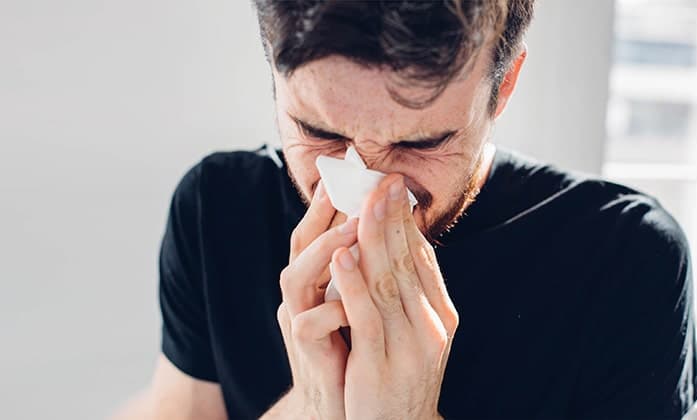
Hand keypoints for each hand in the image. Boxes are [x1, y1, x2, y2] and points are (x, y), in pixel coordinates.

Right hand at [274, 181, 355, 419]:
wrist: (344, 403)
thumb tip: (390, 221)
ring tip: (358, 226)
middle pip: (300, 242)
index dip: (333, 197)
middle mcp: (302, 292)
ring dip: (326, 249)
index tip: (353, 164)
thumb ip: (366, 265)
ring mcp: (297, 319)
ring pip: (296, 275)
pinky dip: (333, 309)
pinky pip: (311, 324)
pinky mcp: (303, 349)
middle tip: (352, 181)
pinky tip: (358, 301)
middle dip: (324, 210)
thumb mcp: (361, 298)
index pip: (321, 228)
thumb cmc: (357, 344)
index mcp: (318, 277)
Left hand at [330, 174, 458, 419]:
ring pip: (390, 283)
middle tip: (383, 178)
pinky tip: (342, 256)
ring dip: (376, 238)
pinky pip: (367, 317)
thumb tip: (399, 245)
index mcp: (440, 315)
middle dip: (394, 217)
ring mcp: (409, 347)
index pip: (422, 258)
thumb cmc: (398, 378)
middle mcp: (431, 327)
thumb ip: (406, 292)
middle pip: (409, 262)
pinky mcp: (380, 365)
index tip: (392, 186)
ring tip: (365, 202)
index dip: (406, 220)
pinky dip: (354, 284)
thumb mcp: (411, 332)